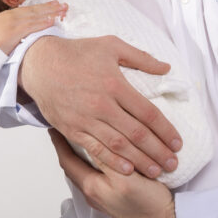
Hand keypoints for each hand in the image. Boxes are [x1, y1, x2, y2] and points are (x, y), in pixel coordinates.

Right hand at [0, 1, 66, 54]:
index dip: (42, 6)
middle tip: (64, 4)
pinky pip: (33, 26)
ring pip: (37, 16)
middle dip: (50, 7)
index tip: (53, 3)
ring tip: (62, 10)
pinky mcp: (16, 31)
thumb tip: (21, 28)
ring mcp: (15, 23)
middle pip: (36, 10)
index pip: (30, 9)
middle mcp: (13, 16)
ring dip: (51, 13)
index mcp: (9, 14)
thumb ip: (11, 24)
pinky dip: (43, 23)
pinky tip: (52, 21)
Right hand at [19, 35, 181, 176]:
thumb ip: (140, 58)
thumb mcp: (111, 45)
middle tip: (173, 163)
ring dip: (140, 161)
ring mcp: (86, 119)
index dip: (166, 130)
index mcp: (115, 84)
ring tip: (157, 171)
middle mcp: (102, 105)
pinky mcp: (72, 129)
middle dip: (158, 151)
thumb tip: (166, 67)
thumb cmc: (76, 53)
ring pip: (119, 146)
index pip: (148, 113)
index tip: (178, 142)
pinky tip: (128, 170)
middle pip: (137, 134)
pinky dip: (113, 162)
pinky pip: (96, 150)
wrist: (40, 64)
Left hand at [50, 129, 177, 217]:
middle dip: (68, 147)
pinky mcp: (114, 197)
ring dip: (83, 154)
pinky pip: (99, 175)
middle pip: (74, 166)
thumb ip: (107, 159)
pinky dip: (97, 161)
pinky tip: (105, 154)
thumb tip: (88, 140)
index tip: (54, 127)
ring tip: (83, 135)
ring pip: (86, 169)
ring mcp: (103, 197)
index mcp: (91, 187)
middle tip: (67, 128)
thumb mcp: (125, 178)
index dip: (59, 143)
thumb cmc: (147, 204)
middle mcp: (93, 193)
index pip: (67, 161)